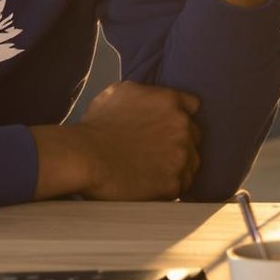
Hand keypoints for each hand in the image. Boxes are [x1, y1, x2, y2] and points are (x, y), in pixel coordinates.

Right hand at [74, 81, 201, 198]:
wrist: (84, 156)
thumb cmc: (95, 124)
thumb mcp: (119, 92)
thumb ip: (146, 94)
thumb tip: (152, 100)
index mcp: (170, 101)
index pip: (193, 106)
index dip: (181, 117)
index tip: (169, 127)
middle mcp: (182, 126)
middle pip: (194, 136)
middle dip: (180, 143)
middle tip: (158, 153)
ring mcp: (181, 155)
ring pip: (192, 163)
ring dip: (178, 166)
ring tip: (155, 173)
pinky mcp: (174, 182)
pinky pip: (181, 185)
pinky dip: (169, 187)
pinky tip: (153, 187)